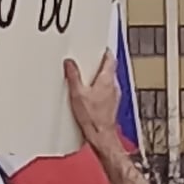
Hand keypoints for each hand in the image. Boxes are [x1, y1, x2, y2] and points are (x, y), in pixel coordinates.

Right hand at [66, 51, 153, 183]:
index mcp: (107, 79)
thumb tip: (70, 64)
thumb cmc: (93, 119)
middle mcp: (113, 86)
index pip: (110, 58)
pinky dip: (97, 88)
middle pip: (108, 67)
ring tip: (84, 76)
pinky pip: (105, 90)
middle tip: (86, 59)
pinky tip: (87, 93)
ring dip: (97, 76)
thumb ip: (73, 76)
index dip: (102, 50)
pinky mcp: (110, 104)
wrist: (101, 138)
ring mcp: (114, 95)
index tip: (95, 45)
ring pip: (106, 79)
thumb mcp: (77, 94)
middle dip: (97, 63)